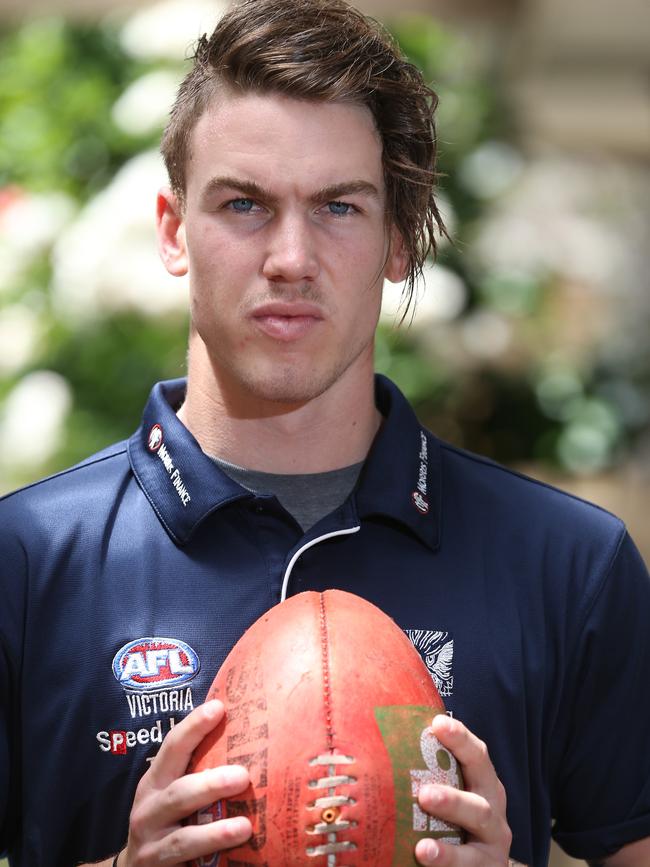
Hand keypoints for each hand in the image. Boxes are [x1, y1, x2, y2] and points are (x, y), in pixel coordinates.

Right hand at [122, 699, 251, 865]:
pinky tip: (235, 855)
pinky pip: (186, 864)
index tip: (218, 708)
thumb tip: (244, 737)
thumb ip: (195, 770)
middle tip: (243, 777)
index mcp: (154, 782)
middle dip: (211, 784)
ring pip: (183, 839)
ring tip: (245, 827)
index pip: (172, 748)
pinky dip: (210, 858)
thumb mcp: (172, 791)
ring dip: (215, 833)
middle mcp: (148, 810)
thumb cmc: (166, 819)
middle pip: (179, 794)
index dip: (193, 727)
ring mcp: (151, 845)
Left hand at [414, 715, 511, 865]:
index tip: (437, 724)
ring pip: (477, 828)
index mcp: (482, 783)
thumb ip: (424, 773)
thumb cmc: (451, 821)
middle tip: (424, 794)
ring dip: (450, 838)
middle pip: (482, 794)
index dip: (460, 738)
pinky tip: (423, 855)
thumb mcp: (446, 792)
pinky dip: (447, 860)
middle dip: (454, 795)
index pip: (476, 755)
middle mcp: (493, 807)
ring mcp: (493, 841)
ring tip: (422, 845)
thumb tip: (377, 746)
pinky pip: (469, 865)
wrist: (471, 863)